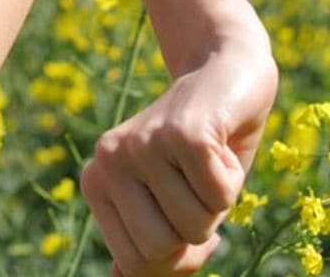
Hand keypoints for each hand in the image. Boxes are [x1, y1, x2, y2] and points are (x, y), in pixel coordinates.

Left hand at [80, 38, 278, 275]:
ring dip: (217, 203)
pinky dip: (232, 178)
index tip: (181, 207)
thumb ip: (147, 242)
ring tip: (206, 159)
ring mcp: (142, 143)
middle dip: (196, 233)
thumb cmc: (200, 150)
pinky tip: (219, 143)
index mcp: (97, 182)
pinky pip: (219, 197)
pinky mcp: (181, 133)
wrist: (224, 72)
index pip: (136, 265)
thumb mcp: (171, 202)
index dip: (176, 254)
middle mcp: (108, 159)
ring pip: (194, 227)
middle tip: (195, 182)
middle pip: (161, 252)